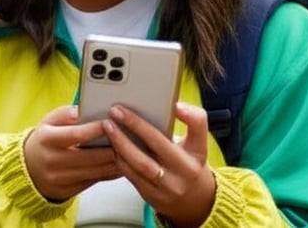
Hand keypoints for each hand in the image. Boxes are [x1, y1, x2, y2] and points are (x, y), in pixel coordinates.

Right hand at [23, 105, 121, 200]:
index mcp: (47, 140)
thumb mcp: (49, 121)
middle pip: (90, 157)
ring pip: (96, 171)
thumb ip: (67, 113)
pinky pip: (96, 181)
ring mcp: (61, 179)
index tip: (110, 122)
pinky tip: (122, 163)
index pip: (75, 135)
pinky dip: (111, 172)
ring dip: (116, 161)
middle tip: (128, 137)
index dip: (95, 129)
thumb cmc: (45, 140)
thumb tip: (85, 109)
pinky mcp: (70, 191)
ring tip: (131, 149)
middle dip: (112, 146)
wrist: (29, 169)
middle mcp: (53, 161)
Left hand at [102, 102, 215, 226]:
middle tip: (117, 111)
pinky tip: (112, 146)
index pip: (198, 128)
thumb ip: (186, 124)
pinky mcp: (152, 196)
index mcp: (197, 151)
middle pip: (158, 144)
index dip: (189, 115)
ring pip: (140, 163)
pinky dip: (120, 159)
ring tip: (109, 127)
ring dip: (121, 143)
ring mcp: (168, 186)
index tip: (175, 105)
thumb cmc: (189, 164)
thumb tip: (172, 105)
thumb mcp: (196, 144)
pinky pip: (132, 176)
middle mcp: (184, 169)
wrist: (192, 201)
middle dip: (135, 125)